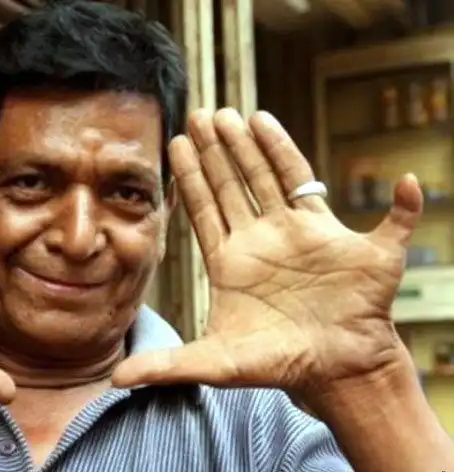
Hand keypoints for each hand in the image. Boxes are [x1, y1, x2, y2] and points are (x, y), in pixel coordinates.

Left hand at [113, 108, 420, 393]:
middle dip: (218, 149)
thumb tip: (114, 380)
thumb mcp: (216, 363)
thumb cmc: (276, 364)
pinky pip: (361, 211)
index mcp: (231, 260)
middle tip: (201, 112)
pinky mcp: (347, 243)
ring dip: (261, 147)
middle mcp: (263, 239)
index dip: (191, 175)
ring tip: (240, 114)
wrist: (333, 371)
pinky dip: (376, 196)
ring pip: (277, 179)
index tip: (176, 142)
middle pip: (234, 183)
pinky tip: (382, 173)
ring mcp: (302, 235)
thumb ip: (168, 366)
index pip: (204, 207)